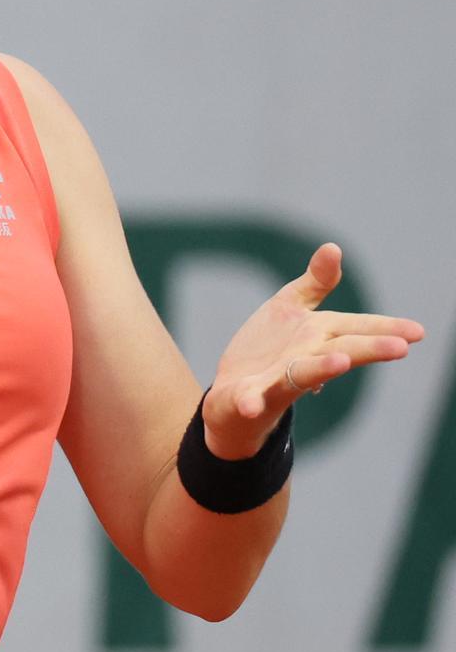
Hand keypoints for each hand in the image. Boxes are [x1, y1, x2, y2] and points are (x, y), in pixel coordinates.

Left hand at [204, 242, 425, 458]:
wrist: (233, 390)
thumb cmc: (270, 348)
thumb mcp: (291, 307)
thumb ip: (315, 283)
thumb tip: (333, 247)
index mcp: (320, 335)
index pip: (358, 329)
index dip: (386, 329)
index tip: (418, 332)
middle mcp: (306, 358)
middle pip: (342, 350)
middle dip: (368, 348)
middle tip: (400, 348)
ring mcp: (279, 378)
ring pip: (304, 373)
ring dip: (322, 369)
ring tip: (340, 363)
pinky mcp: (248, 395)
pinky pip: (250, 399)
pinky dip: (251, 401)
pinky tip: (249, 405)